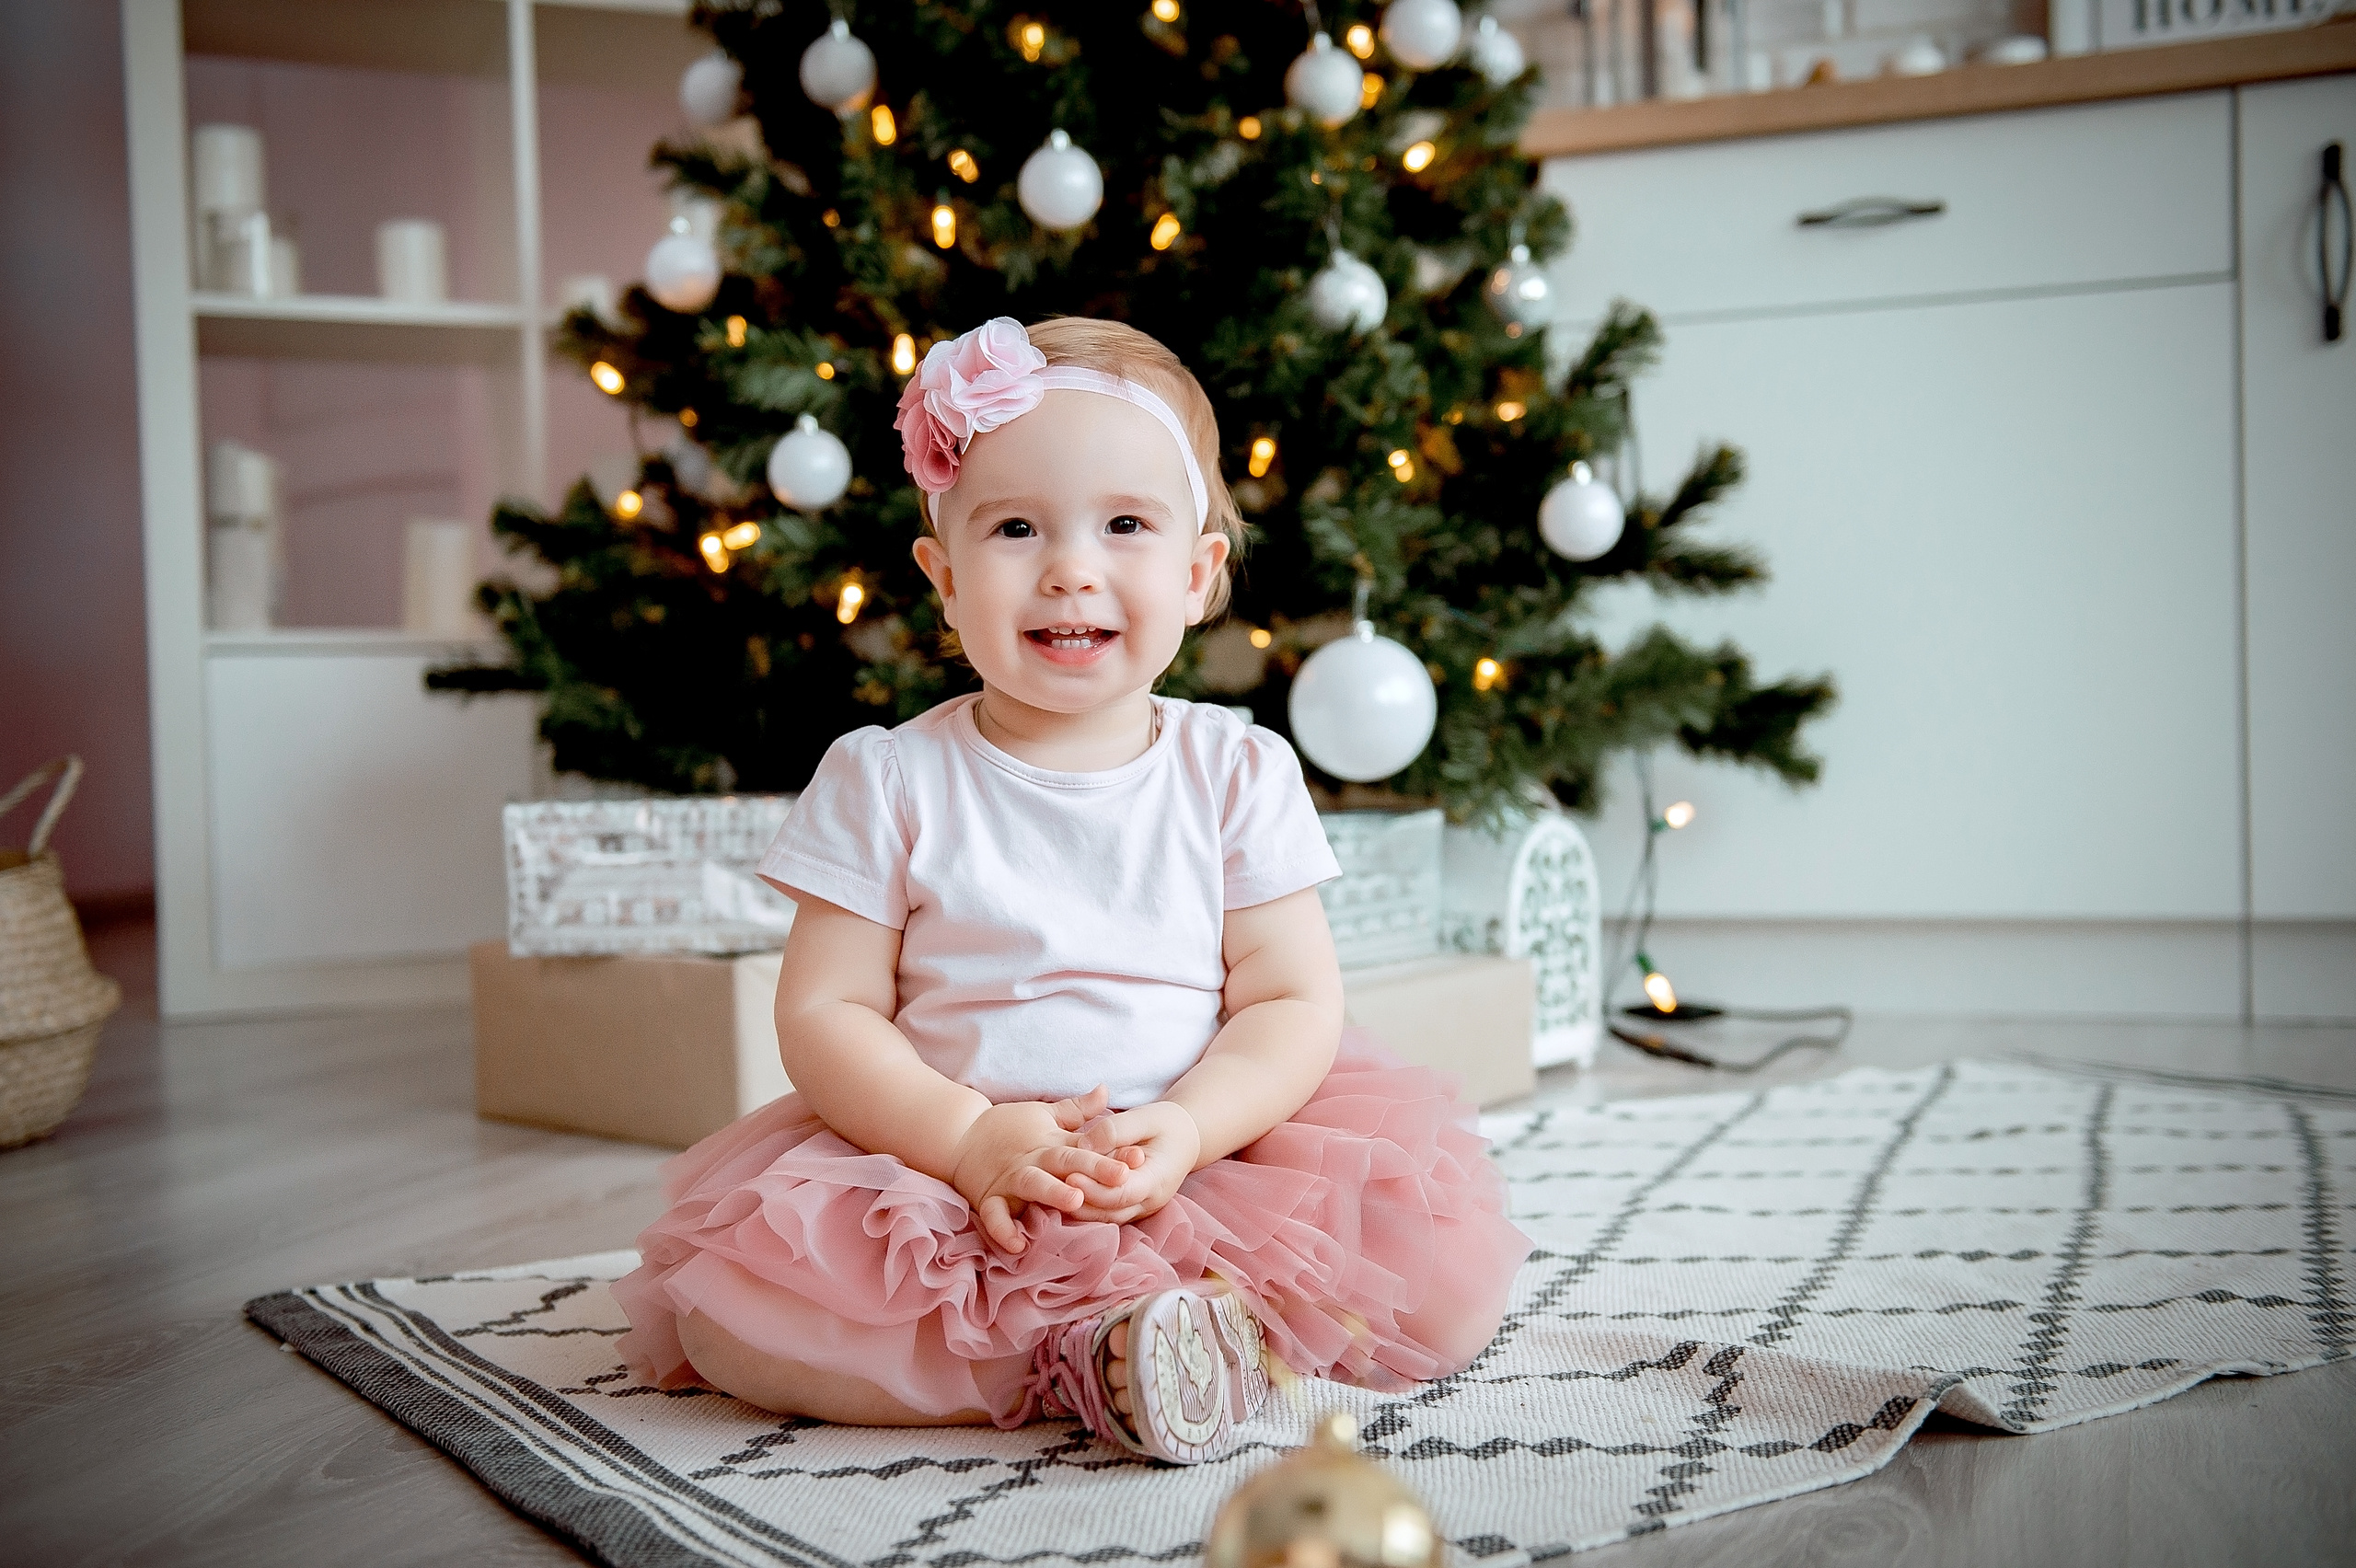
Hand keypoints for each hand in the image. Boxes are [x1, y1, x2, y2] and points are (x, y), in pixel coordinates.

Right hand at [949, 1090, 1134, 1253]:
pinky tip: (1019, 1245)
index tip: (1139, 1157)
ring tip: (1075, 1200)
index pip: (1086, 1146)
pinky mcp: (989, 1197)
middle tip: (1120, 1177)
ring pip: (1033, 1184)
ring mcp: (1010, 1179)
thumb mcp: (1044, 1113)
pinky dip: (1003, 1229)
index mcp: (1051, 1142)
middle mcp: (1034, 1160)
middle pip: (1065, 1162)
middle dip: (1092, 1169)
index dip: (1112, 1152)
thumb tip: (1106, 1090)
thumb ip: (1077, 1109)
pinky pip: (994, 1215)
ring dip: (1053, 1192)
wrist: (960, 1135)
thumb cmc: (1008, 1127)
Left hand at [1064, 1101, 1200, 1225]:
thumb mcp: (1146, 1117)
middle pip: (1110, 1211)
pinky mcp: (1129, 1207)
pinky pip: (1105, 1213)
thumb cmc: (1166, 1124)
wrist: (1185, 1138)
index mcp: (1157, 1180)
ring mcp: (1139, 1208)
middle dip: (1081, 1200)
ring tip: (1053, 1193)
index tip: (1070, 1174)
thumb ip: (1116, 1130)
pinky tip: (1063, 1195)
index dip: (1095, 1188)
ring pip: (1105, 1217)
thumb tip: (1085, 1144)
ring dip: (1079, 1208)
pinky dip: (1085, 1206)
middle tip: (1054, 1185)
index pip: (1122, 1193)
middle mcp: (1149, 1201)